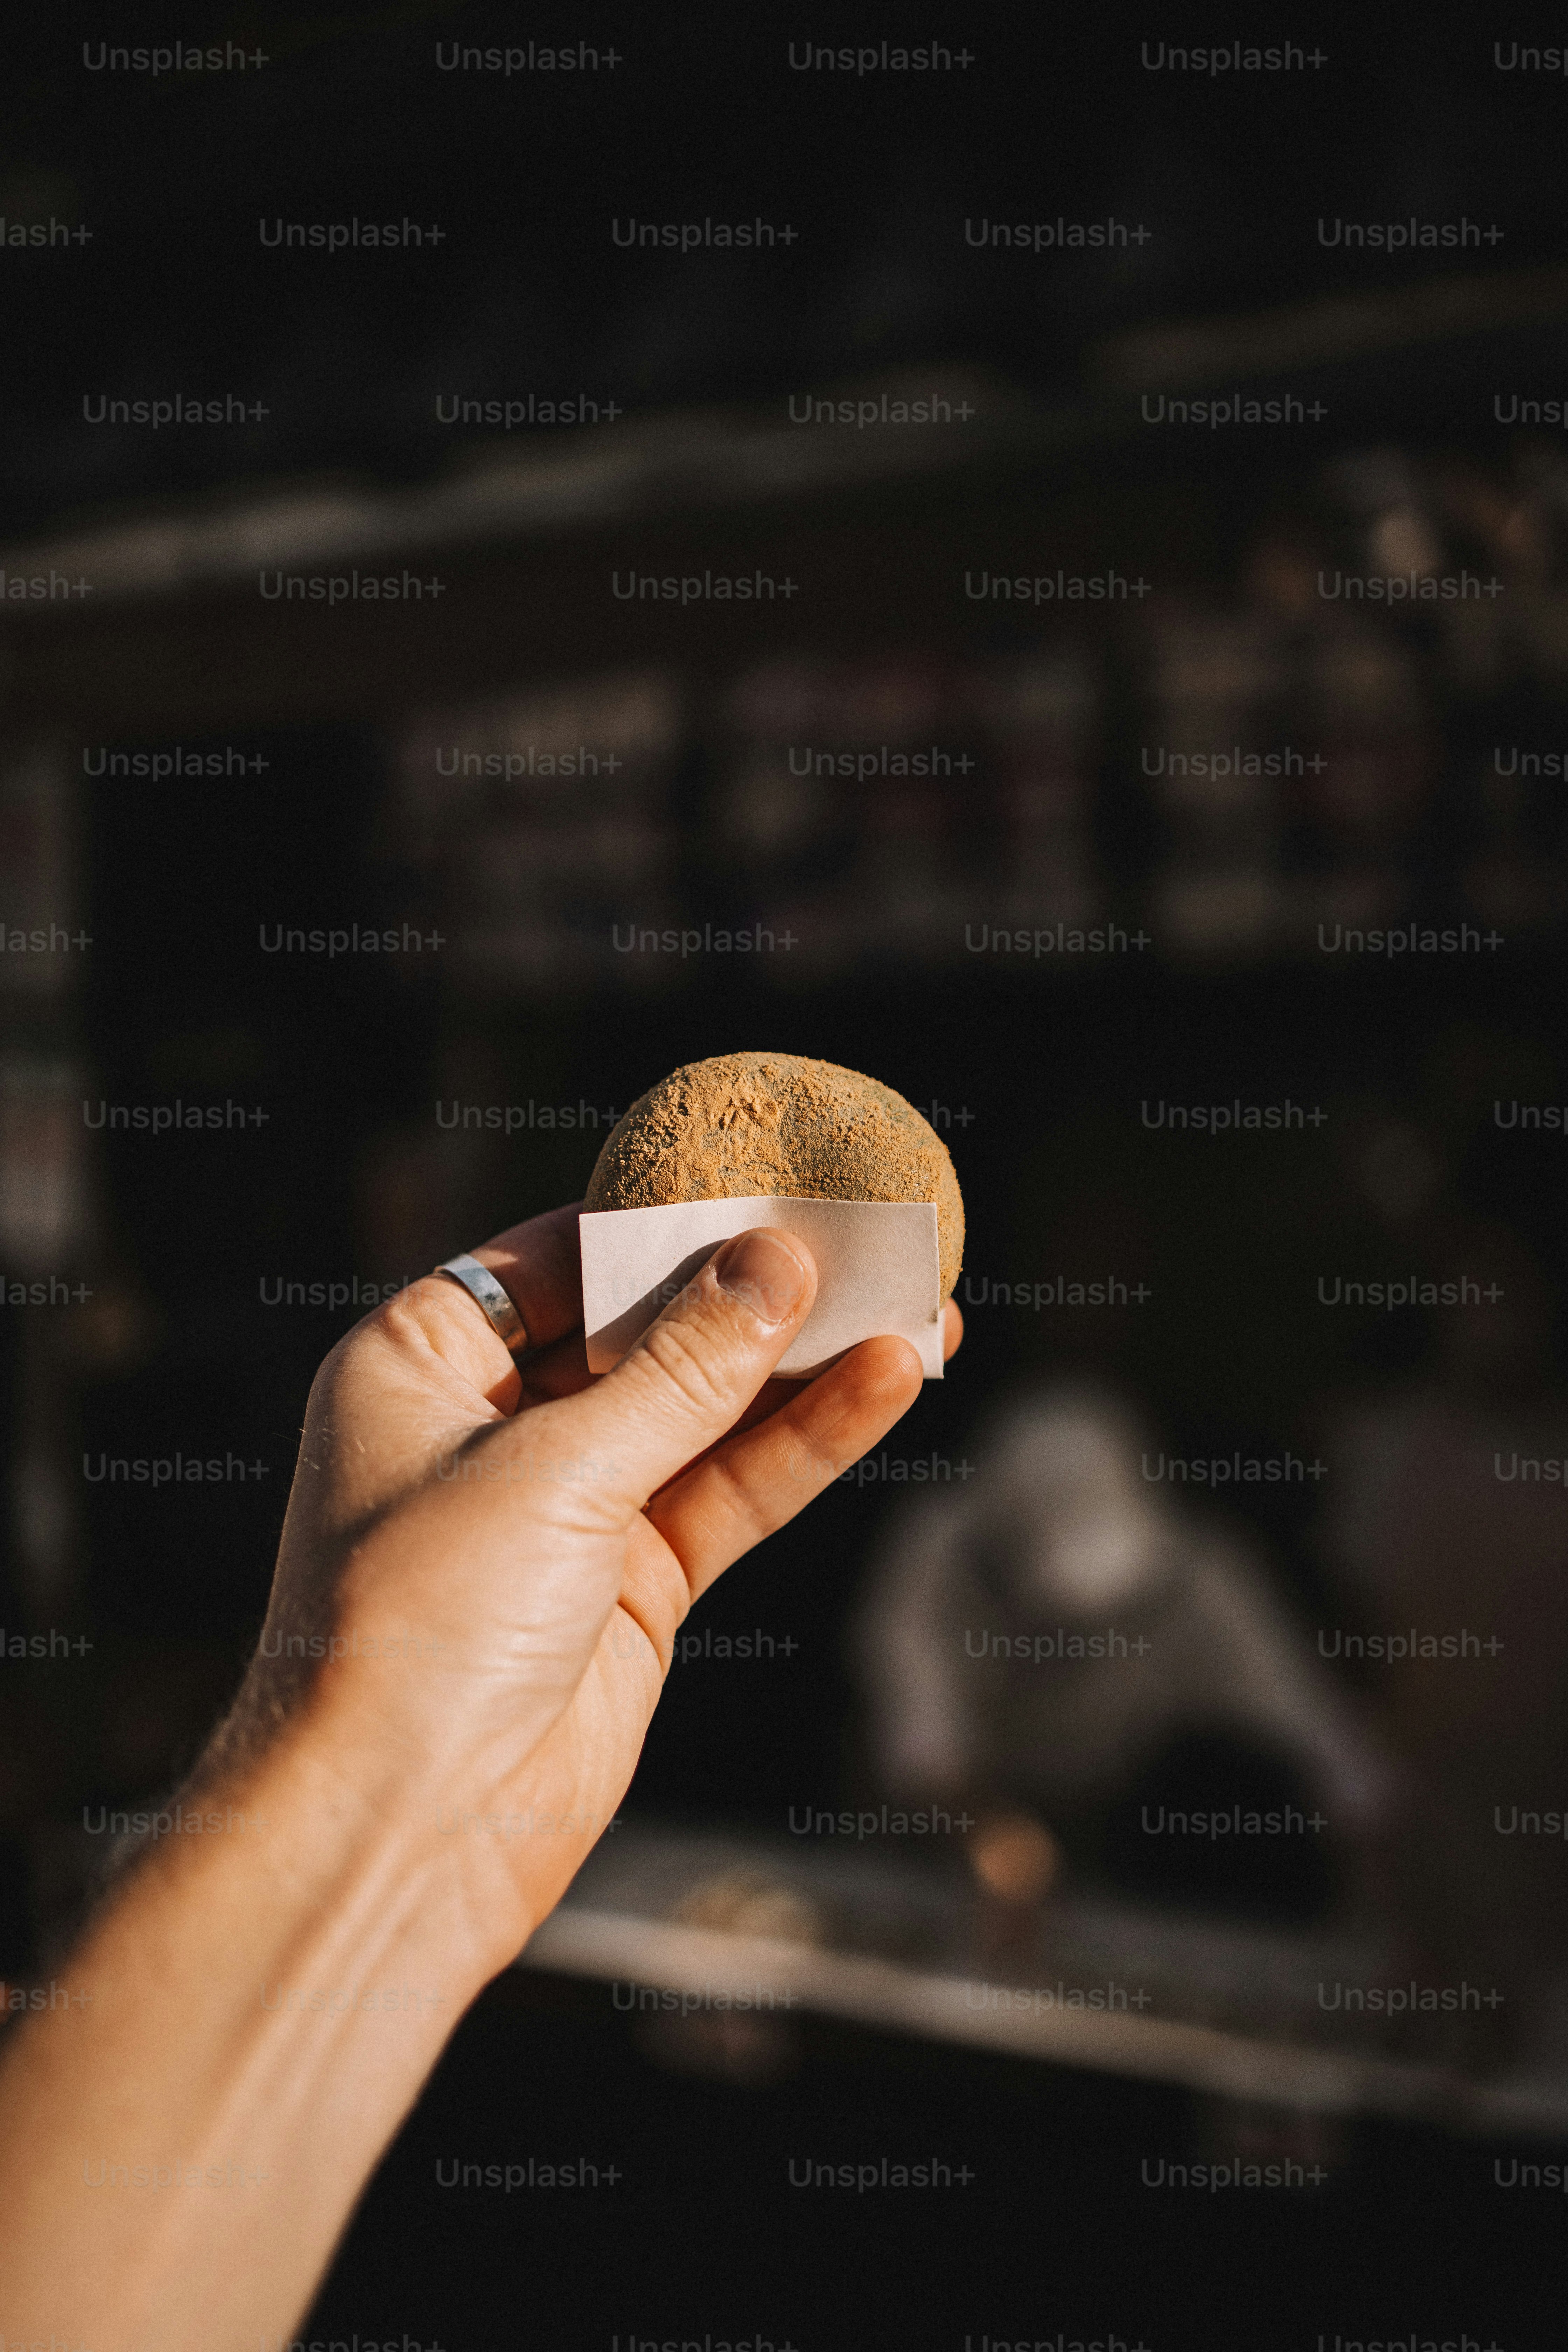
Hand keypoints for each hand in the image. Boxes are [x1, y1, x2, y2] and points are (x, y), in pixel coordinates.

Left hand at [219, 1202, 962, 1964]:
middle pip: (648, 1329)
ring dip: (810, 1365)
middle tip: (869, 1241)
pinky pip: (732, 1492)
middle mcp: (491, 1425)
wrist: (399, 1833)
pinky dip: (807, 1442)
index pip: (559, 1256)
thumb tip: (774, 1262)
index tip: (771, 1180)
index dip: (668, 1218)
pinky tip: (888, 1383)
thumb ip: (678, 1369)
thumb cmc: (420, 1628)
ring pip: (708, 1412)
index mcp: (422, 1363)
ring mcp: (569, 1507)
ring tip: (923, 1309)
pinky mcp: (633, 1585)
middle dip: (758, 1292)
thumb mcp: (553, 1467)